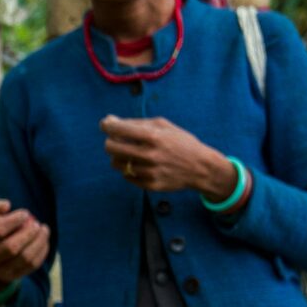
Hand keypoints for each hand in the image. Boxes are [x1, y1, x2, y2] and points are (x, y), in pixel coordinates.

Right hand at [0, 198, 52, 288]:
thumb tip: (6, 205)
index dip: (14, 220)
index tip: (25, 213)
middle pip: (11, 247)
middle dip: (28, 233)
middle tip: (36, 223)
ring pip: (24, 258)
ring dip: (39, 242)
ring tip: (44, 230)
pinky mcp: (12, 277)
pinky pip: (31, 266)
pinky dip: (41, 252)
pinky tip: (43, 241)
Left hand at [99, 116, 238, 197]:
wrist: (200, 167)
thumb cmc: (180, 142)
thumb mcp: (163, 125)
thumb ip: (135, 122)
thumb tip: (108, 120)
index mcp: (153, 136)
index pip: (117, 129)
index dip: (107, 125)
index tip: (106, 124)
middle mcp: (149, 155)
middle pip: (111, 147)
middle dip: (111, 141)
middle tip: (118, 140)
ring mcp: (149, 172)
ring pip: (116, 163)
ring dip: (119, 156)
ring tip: (131, 152)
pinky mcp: (149, 185)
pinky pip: (126, 176)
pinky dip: (130, 169)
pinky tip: (141, 164)